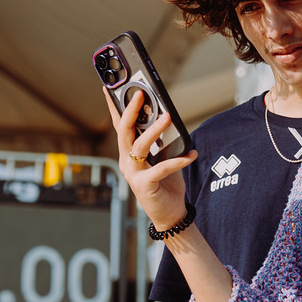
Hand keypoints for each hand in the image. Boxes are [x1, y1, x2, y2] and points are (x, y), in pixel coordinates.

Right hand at [105, 87, 194, 230]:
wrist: (170, 214)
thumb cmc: (166, 184)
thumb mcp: (163, 158)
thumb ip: (162, 141)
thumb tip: (166, 117)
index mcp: (128, 153)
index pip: (119, 126)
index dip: (114, 107)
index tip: (109, 87)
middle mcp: (126, 162)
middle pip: (125, 131)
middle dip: (131, 110)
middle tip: (140, 93)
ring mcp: (133, 174)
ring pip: (139, 145)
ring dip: (155, 130)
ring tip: (168, 116)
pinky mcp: (144, 185)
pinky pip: (161, 167)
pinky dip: (178, 160)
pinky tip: (191, 155)